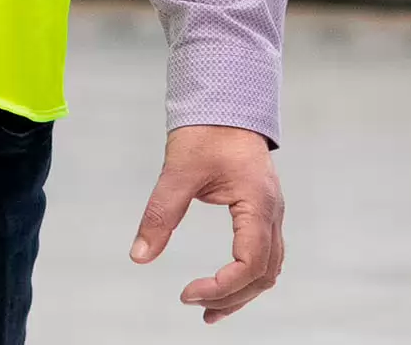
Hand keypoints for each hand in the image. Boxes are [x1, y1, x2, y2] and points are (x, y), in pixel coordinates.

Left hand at [131, 124, 284, 322]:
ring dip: (241, 292)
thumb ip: (160, 214)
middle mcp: (272, 213)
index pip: (250, 263)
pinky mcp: (263, 211)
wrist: (225, 100)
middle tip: (194, 305)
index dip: (221, 286)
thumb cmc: (206, 130)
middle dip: (230, 297)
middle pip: (263, 274)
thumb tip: (139, 255)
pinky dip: (247, 276)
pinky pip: (265, 254)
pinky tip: (224, 284)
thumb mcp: (178, 171)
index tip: (187, 292)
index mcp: (257, 204)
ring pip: (268, 268)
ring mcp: (271, 213)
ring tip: (209, 310)